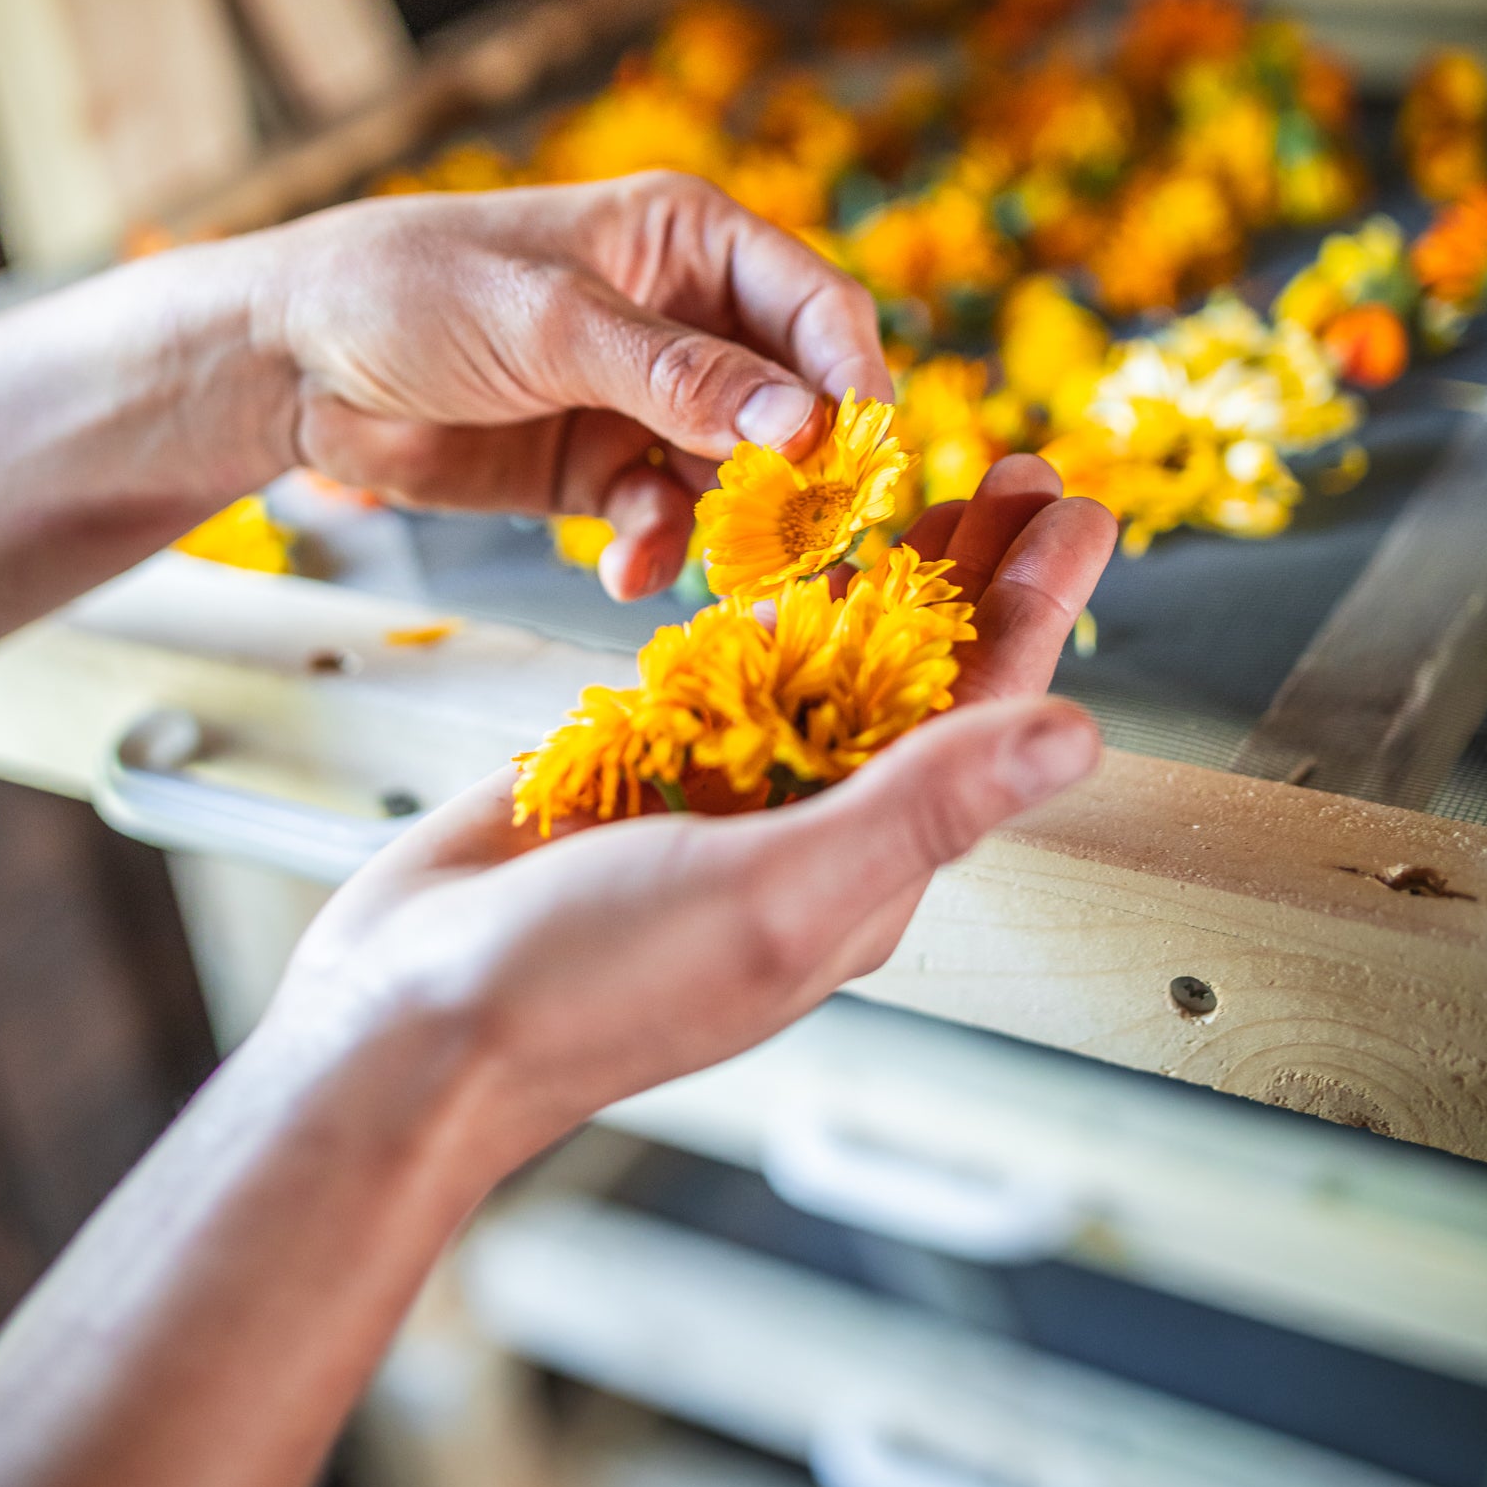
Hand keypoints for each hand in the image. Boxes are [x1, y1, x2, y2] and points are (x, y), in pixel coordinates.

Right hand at [249, 462, 1114, 1185]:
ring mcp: (723, 797)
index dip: (1032, 608)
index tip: (1078, 513)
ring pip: (829, 665)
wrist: (408, 1012)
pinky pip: (726, 676)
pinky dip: (768, 612)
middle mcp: (809, 830)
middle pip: (921, 678)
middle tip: (1025, 474)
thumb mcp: (781, 891)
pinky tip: (800, 566)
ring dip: (886, 577)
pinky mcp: (643, 768)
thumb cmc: (589, 987)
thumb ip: (925, 806)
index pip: (980, 719)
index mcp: (863, 868)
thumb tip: (1075, 737)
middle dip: (977, 575)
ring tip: (933, 492)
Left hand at [254, 174, 888, 600]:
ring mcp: (643, 400)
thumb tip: (801, 425)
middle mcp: (684, 318)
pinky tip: (625, 572)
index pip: (816, 308)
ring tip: (720, 572)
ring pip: (735, 475)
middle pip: (793, 403)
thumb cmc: (414, 291)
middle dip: (800, 476)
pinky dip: (657, 549)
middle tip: (804, 544)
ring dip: (731, 528)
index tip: (859, 460)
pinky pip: (663, 518)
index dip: (851, 381)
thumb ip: (676, 377)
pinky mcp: (597, 468)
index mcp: (690, 241)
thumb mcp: (551, 323)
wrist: (292, 359)